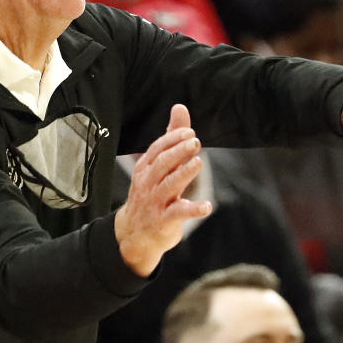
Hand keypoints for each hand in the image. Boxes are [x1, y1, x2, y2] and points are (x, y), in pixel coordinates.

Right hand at [114, 104, 210, 276]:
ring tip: (198, 163)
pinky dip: (193, 209)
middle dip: (178, 152)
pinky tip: (207, 207)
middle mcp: (149, 184)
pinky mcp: (165, 221)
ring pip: (169, 185)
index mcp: (146, 169)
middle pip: (162, 164)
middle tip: (195, 142)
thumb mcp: (158, 166)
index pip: (157, 149)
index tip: (189, 132)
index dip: (172, 139)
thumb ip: (171, 137)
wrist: (135, 234)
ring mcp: (156, 203)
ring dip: (184, 173)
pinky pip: (179, 213)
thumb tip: (180, 107)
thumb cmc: (151, 194)